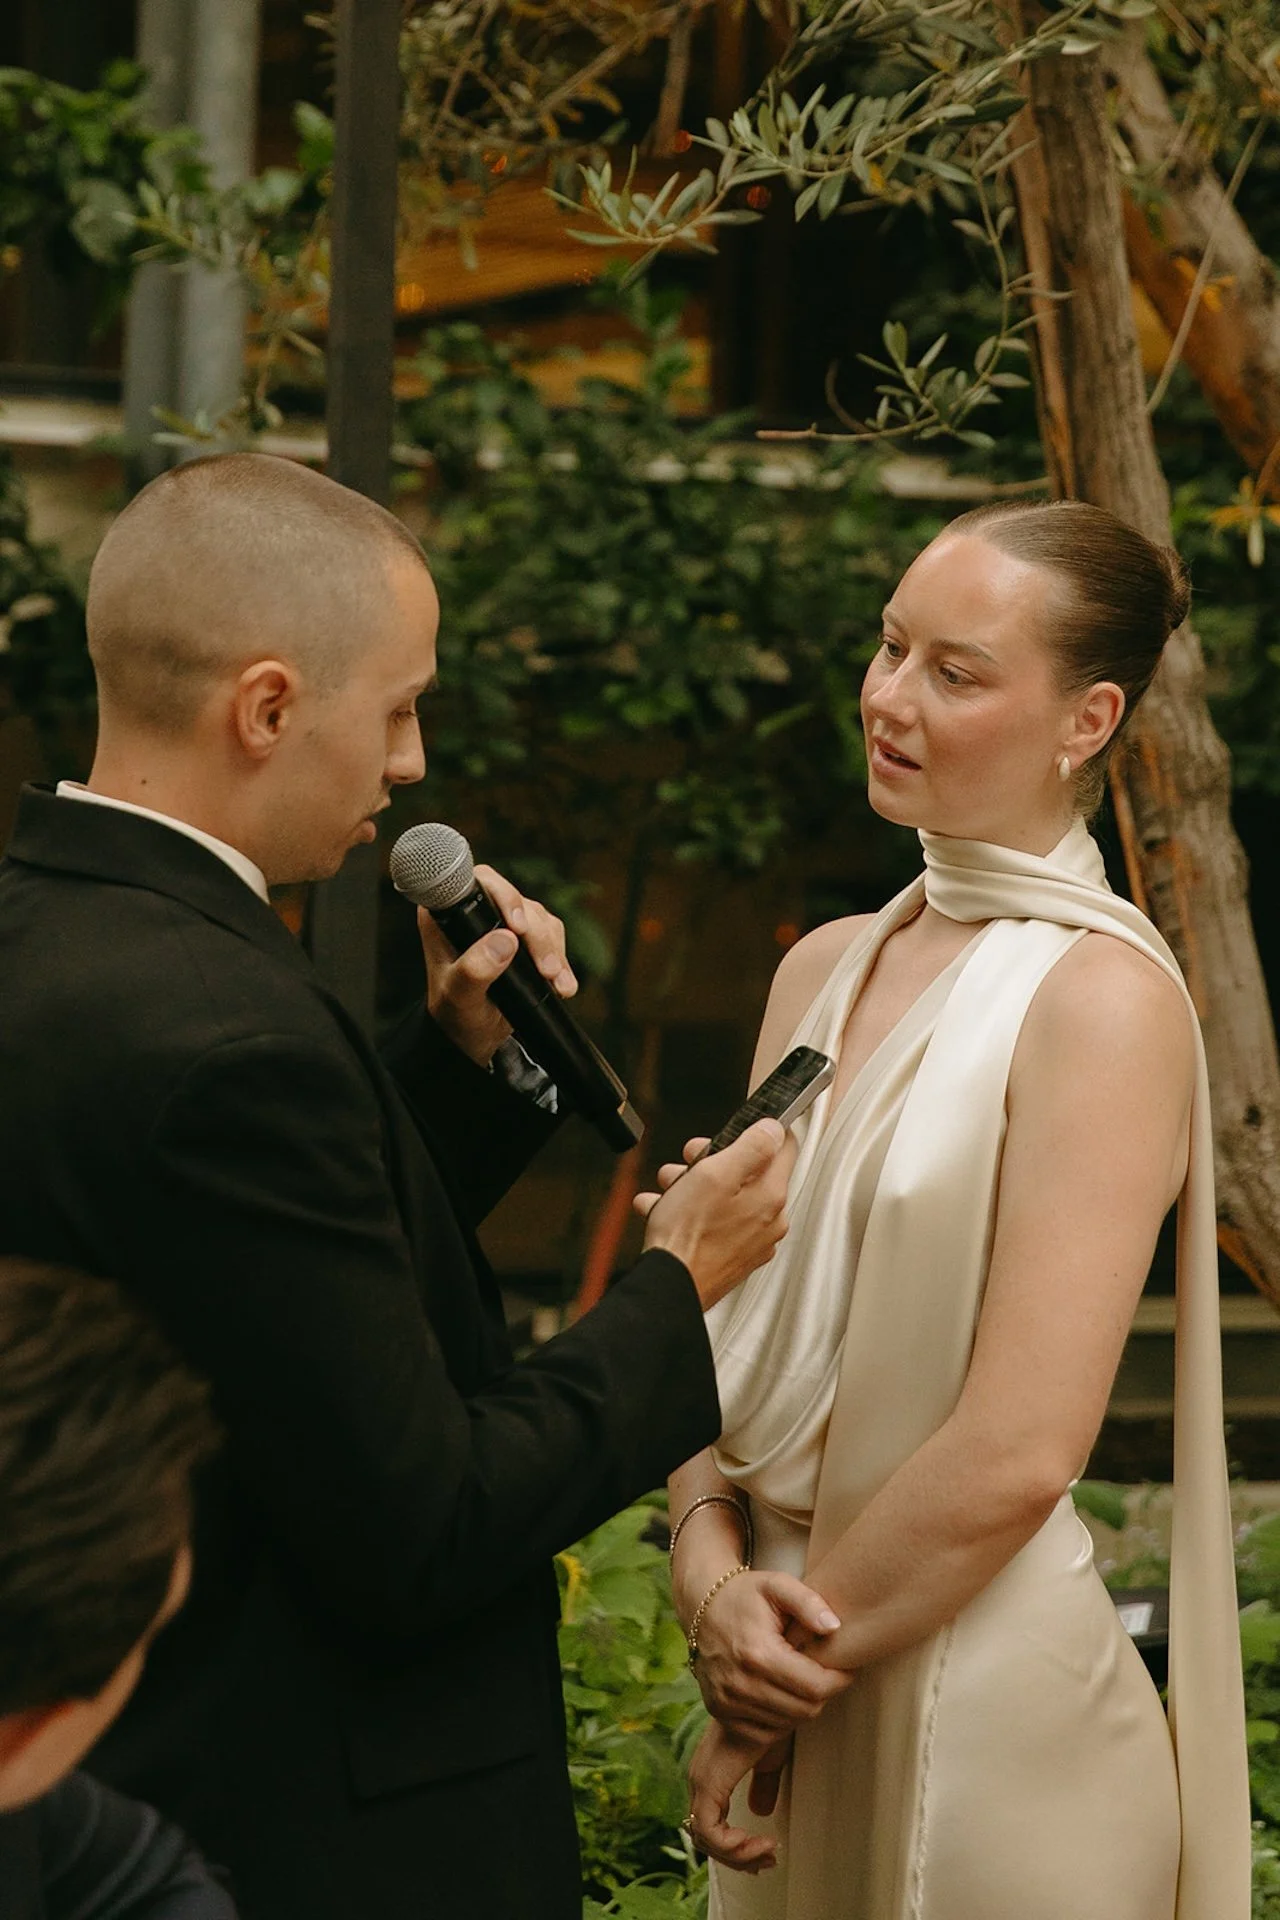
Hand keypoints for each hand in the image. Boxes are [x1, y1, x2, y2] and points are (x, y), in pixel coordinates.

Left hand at [418, 865, 576, 1067]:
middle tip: (545, 970)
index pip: (479, 883)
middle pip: (518, 903)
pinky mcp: (525, 937)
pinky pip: (552, 936)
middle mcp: (476, 911)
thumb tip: (505, 941)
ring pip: (540, 918)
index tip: (517, 925)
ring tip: (555, 981)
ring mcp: (502, 922)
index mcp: (448, 915)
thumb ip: (475, 970)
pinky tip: (562, 984)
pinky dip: (560, 960)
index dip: (503, 894)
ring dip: (552, 950)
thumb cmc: (456, 1012)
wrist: (472, 1035)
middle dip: (537, 936)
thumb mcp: (459, 996)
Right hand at [635, 1126, 793, 1310]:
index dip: (763, 1128)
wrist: (668, 1288)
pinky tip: (663, 1210)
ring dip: (696, 1185)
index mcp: (771, 1197)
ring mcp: (752, 1242)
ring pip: (728, 1198)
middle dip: (715, 1159)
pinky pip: (716, 1223)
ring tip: (668, 1188)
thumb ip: (750, 1147)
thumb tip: (773, 1128)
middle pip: (751, 1172)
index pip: (786, 1147)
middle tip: (690, 1158)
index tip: (743, 1124)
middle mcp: (769, 1221)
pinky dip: (692, 1213)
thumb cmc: (687, 1236)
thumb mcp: (714, 1174)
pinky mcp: (732, 1258)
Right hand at [686, 1570, 847, 1741]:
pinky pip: (764, 1733)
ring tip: (802, 1678)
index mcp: (758, 1654)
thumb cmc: (745, 1594)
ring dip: (802, 1705)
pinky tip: (781, 1692)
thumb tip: (834, 1627)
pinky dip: (780, 1718)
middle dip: (823, 1693)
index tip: (847, 1667)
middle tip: (825, 1672)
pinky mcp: (719, 1713)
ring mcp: (727, 1702)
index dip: (840, 1679)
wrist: (701, 1606)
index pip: (815, 1687)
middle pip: (805, 1710)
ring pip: (788, 1723)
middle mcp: (740, 1684)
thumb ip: (808, 1602)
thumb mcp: (776, 1585)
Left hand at [686, 1723, 783, 1873]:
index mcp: (710, 1778)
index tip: (767, 1850)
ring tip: (768, 1850)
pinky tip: (758, 1841)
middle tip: (768, 1860)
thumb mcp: (769, 1761)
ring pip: (706, 1841)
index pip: (711, 1828)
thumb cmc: (769, 1723)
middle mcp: (699, 1781)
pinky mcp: (707, 1784)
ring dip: (739, 1855)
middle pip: (706, 1841)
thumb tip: (760, 1811)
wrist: (769, 1702)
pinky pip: (710, 1833)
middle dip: (740, 1858)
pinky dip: (733, 1846)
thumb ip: (764, 1786)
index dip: (736, 1848)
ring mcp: (700, 1783)